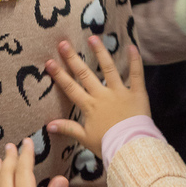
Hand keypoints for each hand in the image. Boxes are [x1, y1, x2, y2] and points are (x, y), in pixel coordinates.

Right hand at [46, 36, 148, 157]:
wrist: (131, 148)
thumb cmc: (108, 145)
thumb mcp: (85, 138)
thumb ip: (68, 128)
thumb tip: (48, 125)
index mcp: (89, 106)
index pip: (71, 88)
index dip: (59, 75)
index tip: (49, 61)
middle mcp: (102, 95)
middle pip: (85, 74)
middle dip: (73, 58)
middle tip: (63, 43)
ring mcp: (120, 92)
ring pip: (109, 69)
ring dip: (100, 53)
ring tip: (93, 38)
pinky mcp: (137, 94)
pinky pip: (136, 75)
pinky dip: (135, 61)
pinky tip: (132, 46)